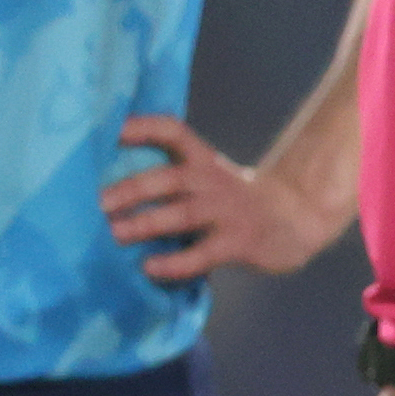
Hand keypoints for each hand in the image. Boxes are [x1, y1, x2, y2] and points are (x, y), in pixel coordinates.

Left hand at [105, 115, 336, 279]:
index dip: (142, 128)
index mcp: (203, 161)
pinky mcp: (238, 243)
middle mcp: (213, 181)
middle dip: (132, 190)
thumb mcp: (209, 177)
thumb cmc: (234, 202)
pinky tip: (150, 268)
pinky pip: (203, 254)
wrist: (296, 219)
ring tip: (115, 234)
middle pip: (170, 178)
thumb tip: (106, 192)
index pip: (173, 132)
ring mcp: (227, 212)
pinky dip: (175, 262)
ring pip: (182, 215)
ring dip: (146, 223)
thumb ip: (171, 179)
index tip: (110, 131)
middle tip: (98, 204)